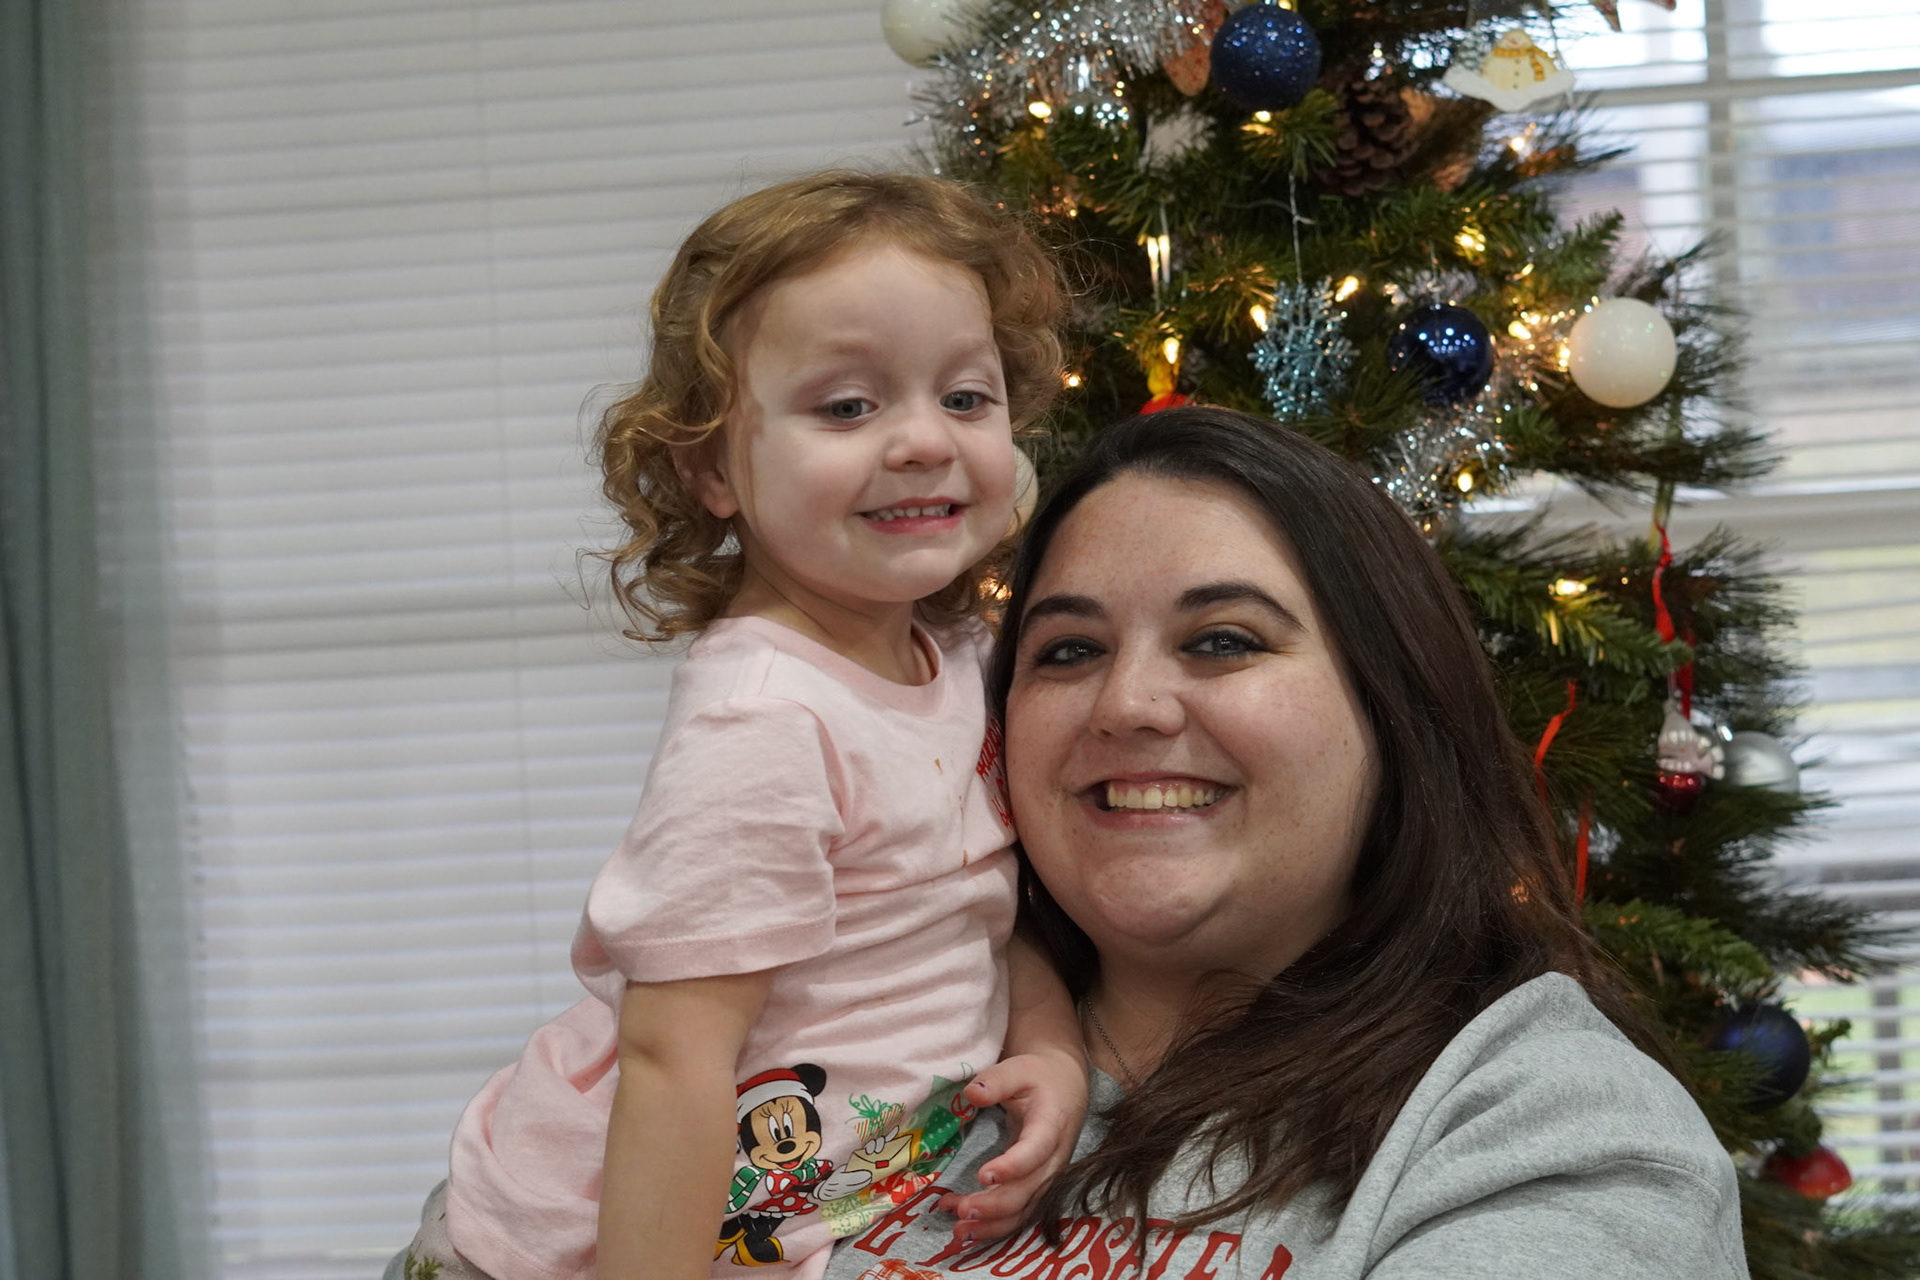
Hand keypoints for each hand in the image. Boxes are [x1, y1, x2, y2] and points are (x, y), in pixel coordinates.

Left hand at [937, 1047, 1087, 1244]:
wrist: (1066, 1087)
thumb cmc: (1041, 1077)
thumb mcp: (1020, 1069)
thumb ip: (997, 1080)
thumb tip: (971, 1093)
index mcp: (1052, 1125)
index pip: (1036, 1151)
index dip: (1012, 1166)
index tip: (983, 1175)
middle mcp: (1055, 1158)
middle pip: (1029, 1191)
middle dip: (995, 1206)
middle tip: (960, 1210)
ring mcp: (1049, 1177)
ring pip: (1025, 1210)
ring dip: (992, 1224)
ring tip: (958, 1230)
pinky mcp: (1040, 1187)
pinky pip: (1022, 1214)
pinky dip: (997, 1227)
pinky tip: (970, 1231)